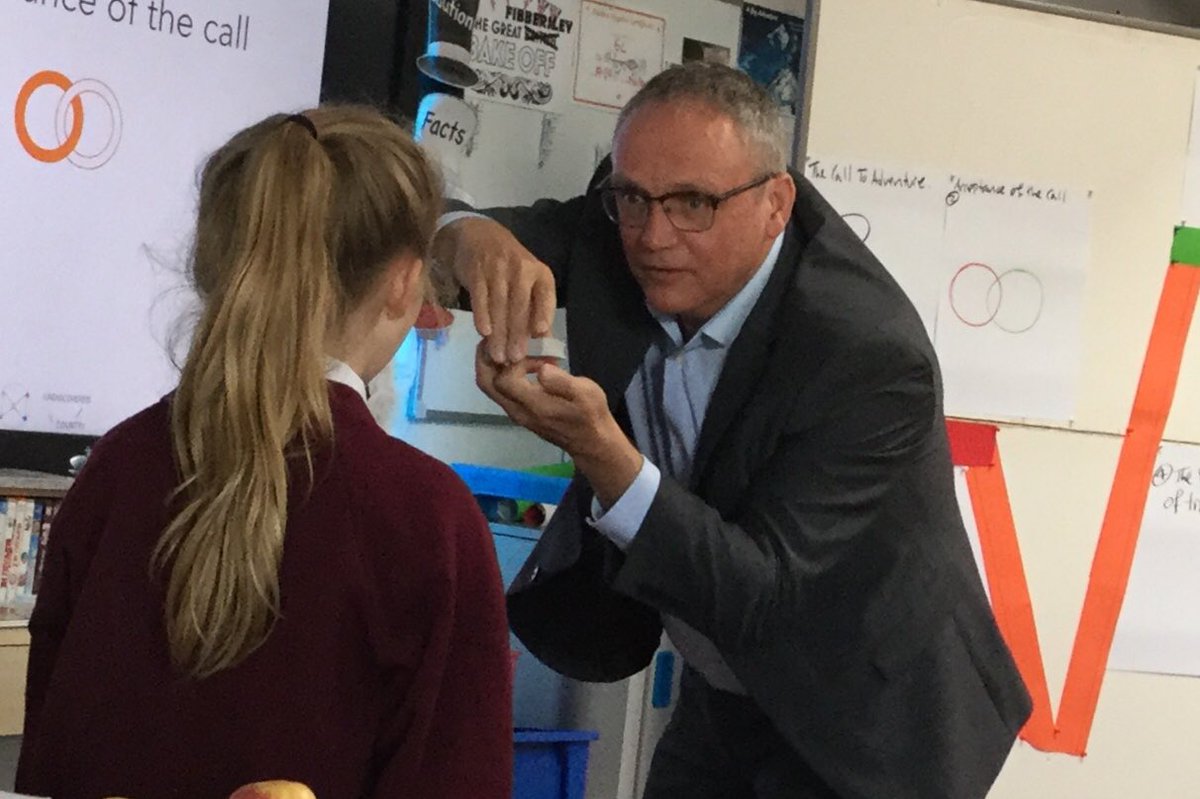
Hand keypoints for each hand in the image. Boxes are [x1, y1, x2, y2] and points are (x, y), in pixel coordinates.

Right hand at [434, 216, 555, 363]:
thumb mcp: (528, 281)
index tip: (540, 334)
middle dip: (517, 334)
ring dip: (499, 332)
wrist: (479, 236)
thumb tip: (542, 343)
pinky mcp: (476, 271)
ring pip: (499, 305)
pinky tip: (483, 333)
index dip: (543, 313)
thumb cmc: (509, 268)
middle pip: (519, 305)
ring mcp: (497, 269)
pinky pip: (480, 297)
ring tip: (498, 355)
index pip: (544, 295)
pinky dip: (482, 316)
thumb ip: (534, 308)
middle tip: (514, 359)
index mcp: (540, 273)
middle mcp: (521, 269)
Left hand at [476, 344, 642, 505]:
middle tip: (499, 337)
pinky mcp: (519, 411)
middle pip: (486, 383)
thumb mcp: (586, 394)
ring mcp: (516, 412)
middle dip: (486, 358)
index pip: (504, 380)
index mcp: (533, 406)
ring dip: (494, 364)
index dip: (512, 360)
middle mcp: (518, 410)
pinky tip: (525, 361)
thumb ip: (562, 382)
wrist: (590, 443)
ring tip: (513, 346)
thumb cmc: (591, 416)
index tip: (532, 352)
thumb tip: (541, 369)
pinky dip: (504, 371)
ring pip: (490, 387)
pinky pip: (501, 389)